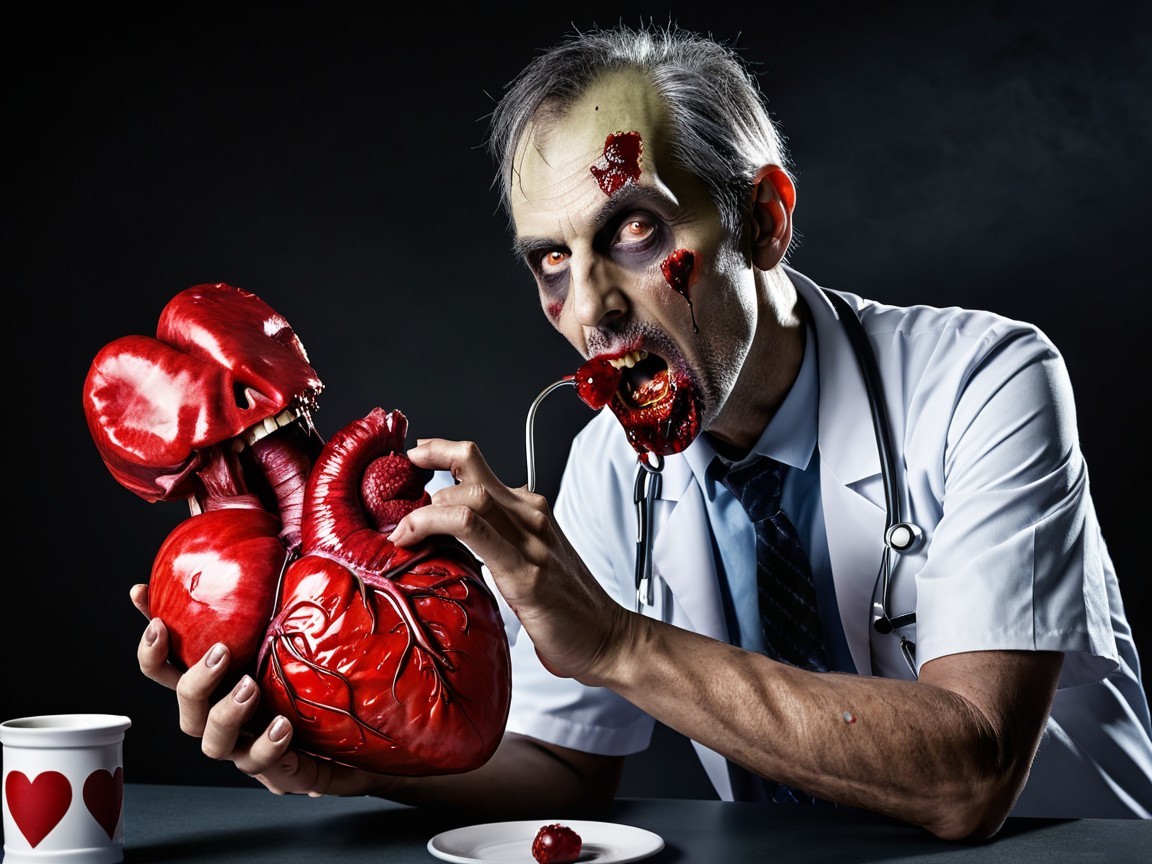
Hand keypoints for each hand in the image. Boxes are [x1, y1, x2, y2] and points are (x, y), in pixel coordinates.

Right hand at [129, 584, 383, 796]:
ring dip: (226, 713)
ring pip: (213, 742)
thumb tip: (268, 541)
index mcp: (221, 683)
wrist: (362, 737)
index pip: (167, 665)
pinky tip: (283, 726)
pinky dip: (267, 747)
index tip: (144, 597)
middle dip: (193, 680)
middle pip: (185, 706)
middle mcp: (225, 715)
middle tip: (220, 652)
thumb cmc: (316, 678)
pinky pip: (263, 766)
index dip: (150, 635)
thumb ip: (274, 592)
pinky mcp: (280, 771)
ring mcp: (249, 746)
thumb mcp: (296, 629)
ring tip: (248, 687)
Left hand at [388, 438, 632, 683]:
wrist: (609, 639)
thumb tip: (457, 539)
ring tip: (402, 531)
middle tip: (397, 495)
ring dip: (424, 508)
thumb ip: (501, 542)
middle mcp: (531, 515)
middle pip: (469, 464)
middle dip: (425, 466)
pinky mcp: (524, 572)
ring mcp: (530, 540)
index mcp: (530, 510)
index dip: (440, 450)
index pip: (478, 462)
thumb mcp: (531, 561)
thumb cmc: (569, 608)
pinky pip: (472, 530)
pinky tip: (415, 538)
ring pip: (467, 495)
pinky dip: (435, 525)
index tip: (413, 454)